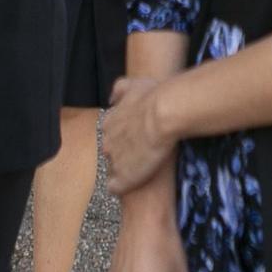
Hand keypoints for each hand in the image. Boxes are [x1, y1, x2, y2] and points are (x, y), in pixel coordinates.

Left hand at [104, 77, 178, 198]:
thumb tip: (111, 99)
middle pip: (111, 151)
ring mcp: (114, 161)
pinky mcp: (124, 178)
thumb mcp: (135, 83)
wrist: (164, 114)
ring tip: (143, 167)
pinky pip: (115, 187)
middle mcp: (107, 142)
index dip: (124, 136)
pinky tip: (133, 183)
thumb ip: (120, 89)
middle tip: (143, 151)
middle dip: (123, 152)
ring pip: (113, 169)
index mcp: (109, 122)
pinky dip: (122, 186)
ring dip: (125, 168)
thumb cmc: (154, 96)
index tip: (137, 136)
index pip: (110, 133)